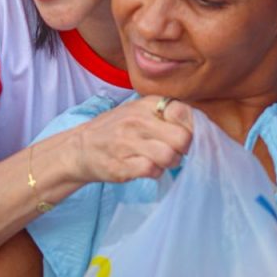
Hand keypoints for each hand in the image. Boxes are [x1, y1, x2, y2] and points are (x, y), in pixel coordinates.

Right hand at [63, 96, 193, 184]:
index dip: (191, 128)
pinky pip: (152, 171)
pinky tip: (147, 168)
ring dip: (170, 163)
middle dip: (184, 149)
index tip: (183, 135)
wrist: (79, 148)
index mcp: (146, 104)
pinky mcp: (121, 165)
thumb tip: (198, 126)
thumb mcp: (139, 111)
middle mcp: (136, 120)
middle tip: (175, 151)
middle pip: (182, 138)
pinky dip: (155, 172)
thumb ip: (166, 114)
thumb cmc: (117, 129)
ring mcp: (127, 142)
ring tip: (161, 161)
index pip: (183, 112)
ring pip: (169, 156)